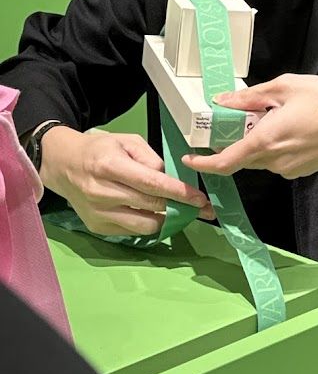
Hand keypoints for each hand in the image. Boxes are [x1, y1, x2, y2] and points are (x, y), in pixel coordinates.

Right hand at [39, 127, 215, 235]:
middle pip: (150, 205)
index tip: (199, 199)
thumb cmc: (99, 150)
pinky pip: (132, 231)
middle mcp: (101, 192)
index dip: (178, 193)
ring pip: (144, 225)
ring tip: (173, 208)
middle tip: (196, 205)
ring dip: (164, 218)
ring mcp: (98, 213)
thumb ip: (150, 158)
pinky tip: (151, 212)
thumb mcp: (127, 141)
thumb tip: (168, 179)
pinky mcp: (97, 227)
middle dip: (178, 206)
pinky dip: (147, 223)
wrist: (63, 165)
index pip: (151, 184)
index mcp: (109, 166)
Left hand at [180, 73, 317, 178]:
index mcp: (266, 140)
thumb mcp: (285, 87)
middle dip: (238, 140)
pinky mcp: (303, 170)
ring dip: (261, 140)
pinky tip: (297, 126)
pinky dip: (278, 146)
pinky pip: (280, 159)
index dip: (204, 164)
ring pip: (262, 157)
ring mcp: (290, 169)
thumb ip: (250, 97)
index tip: (189, 158)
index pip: (225, 162)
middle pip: (243, 157)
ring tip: (283, 115)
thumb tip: (223, 102)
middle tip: (248, 115)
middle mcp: (275, 161)